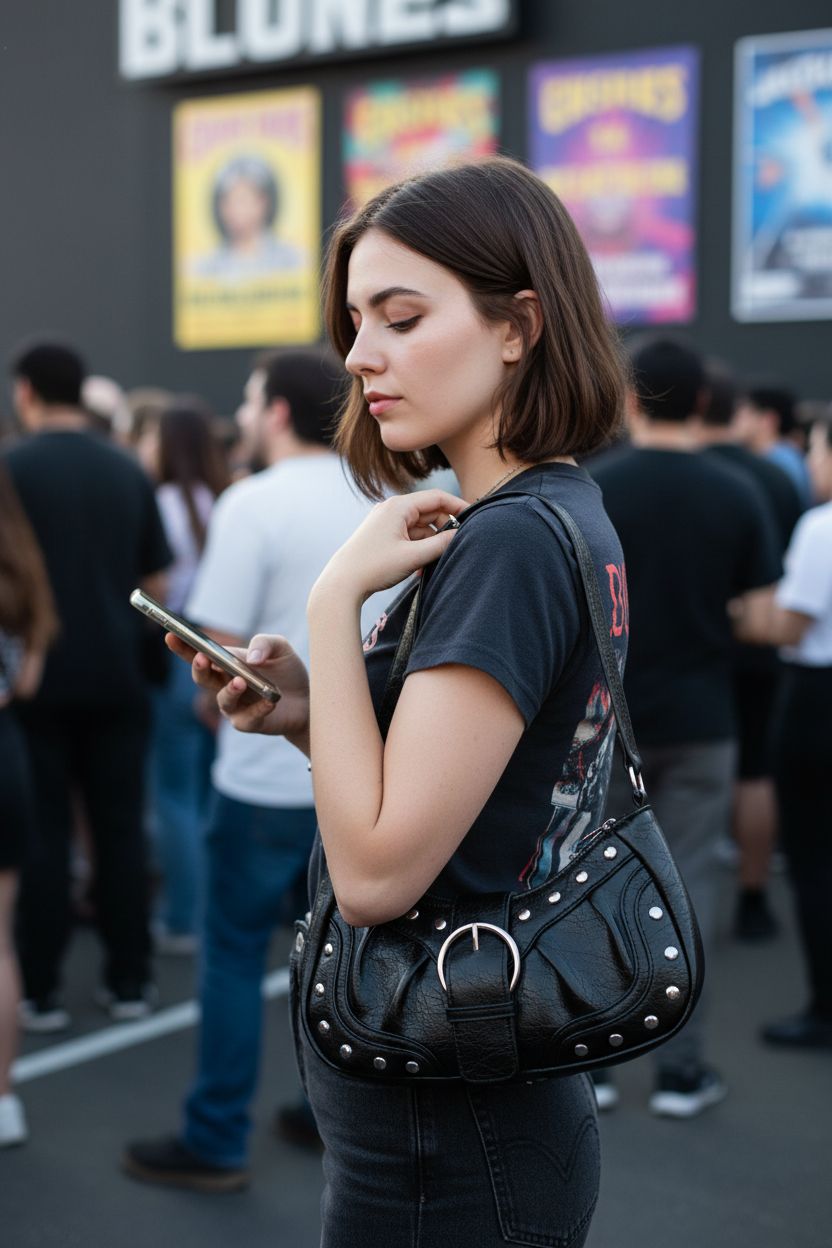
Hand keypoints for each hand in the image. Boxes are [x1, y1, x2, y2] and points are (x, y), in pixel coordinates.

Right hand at [165, 633, 309, 745]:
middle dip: (198, 667)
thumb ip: (265, 643)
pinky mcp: (250, 723)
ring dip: (229, 690)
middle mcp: (225, 685)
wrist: (308, 700)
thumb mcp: (281, 648)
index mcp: (226, 664)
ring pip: (222, 700)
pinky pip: (248, 718)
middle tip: (202, 657)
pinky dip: (258, 708)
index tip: (171, 635)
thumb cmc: (287, 672)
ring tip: (240, 681)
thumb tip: (251, 657)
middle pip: (202, 677)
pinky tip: (269, 701)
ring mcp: (236, 706)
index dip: (183, 646)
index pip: (199, 653)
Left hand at [312, 489, 466, 604]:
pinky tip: (420, 569)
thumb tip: (460, 534)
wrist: (341, 584)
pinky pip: (410, 537)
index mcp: (398, 506)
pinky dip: (419, 549)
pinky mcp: (384, 536)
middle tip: (455, 549)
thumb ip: (441, 544)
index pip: (437, 498)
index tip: (474, 518)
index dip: (458, 506)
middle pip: (430, 513)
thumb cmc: (374, 567)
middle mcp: (392, 509)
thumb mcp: (413, 557)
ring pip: (421, 528)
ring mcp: (387, 522)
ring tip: (432, 565)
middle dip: (444, 530)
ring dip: (431, 544)